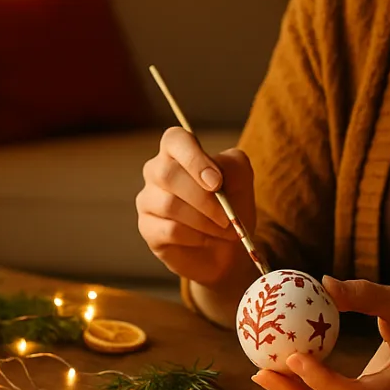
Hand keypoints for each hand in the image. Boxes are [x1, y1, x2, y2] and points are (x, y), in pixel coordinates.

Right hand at [137, 127, 256, 286]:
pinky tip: (206, 239)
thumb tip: (214, 175)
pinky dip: (195, 237)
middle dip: (203, 198)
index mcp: (178, 152)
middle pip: (167, 173)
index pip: (175, 139)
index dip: (194, 158)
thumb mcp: (242, 182)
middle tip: (227, 216)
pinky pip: (169, 230)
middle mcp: (157, 171)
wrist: (227, 250)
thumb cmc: (231, 209)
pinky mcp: (147, 227)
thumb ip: (233, 167)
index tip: (217, 182)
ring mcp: (148, 199)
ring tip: (223, 230)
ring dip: (204, 220)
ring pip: (169, 204)